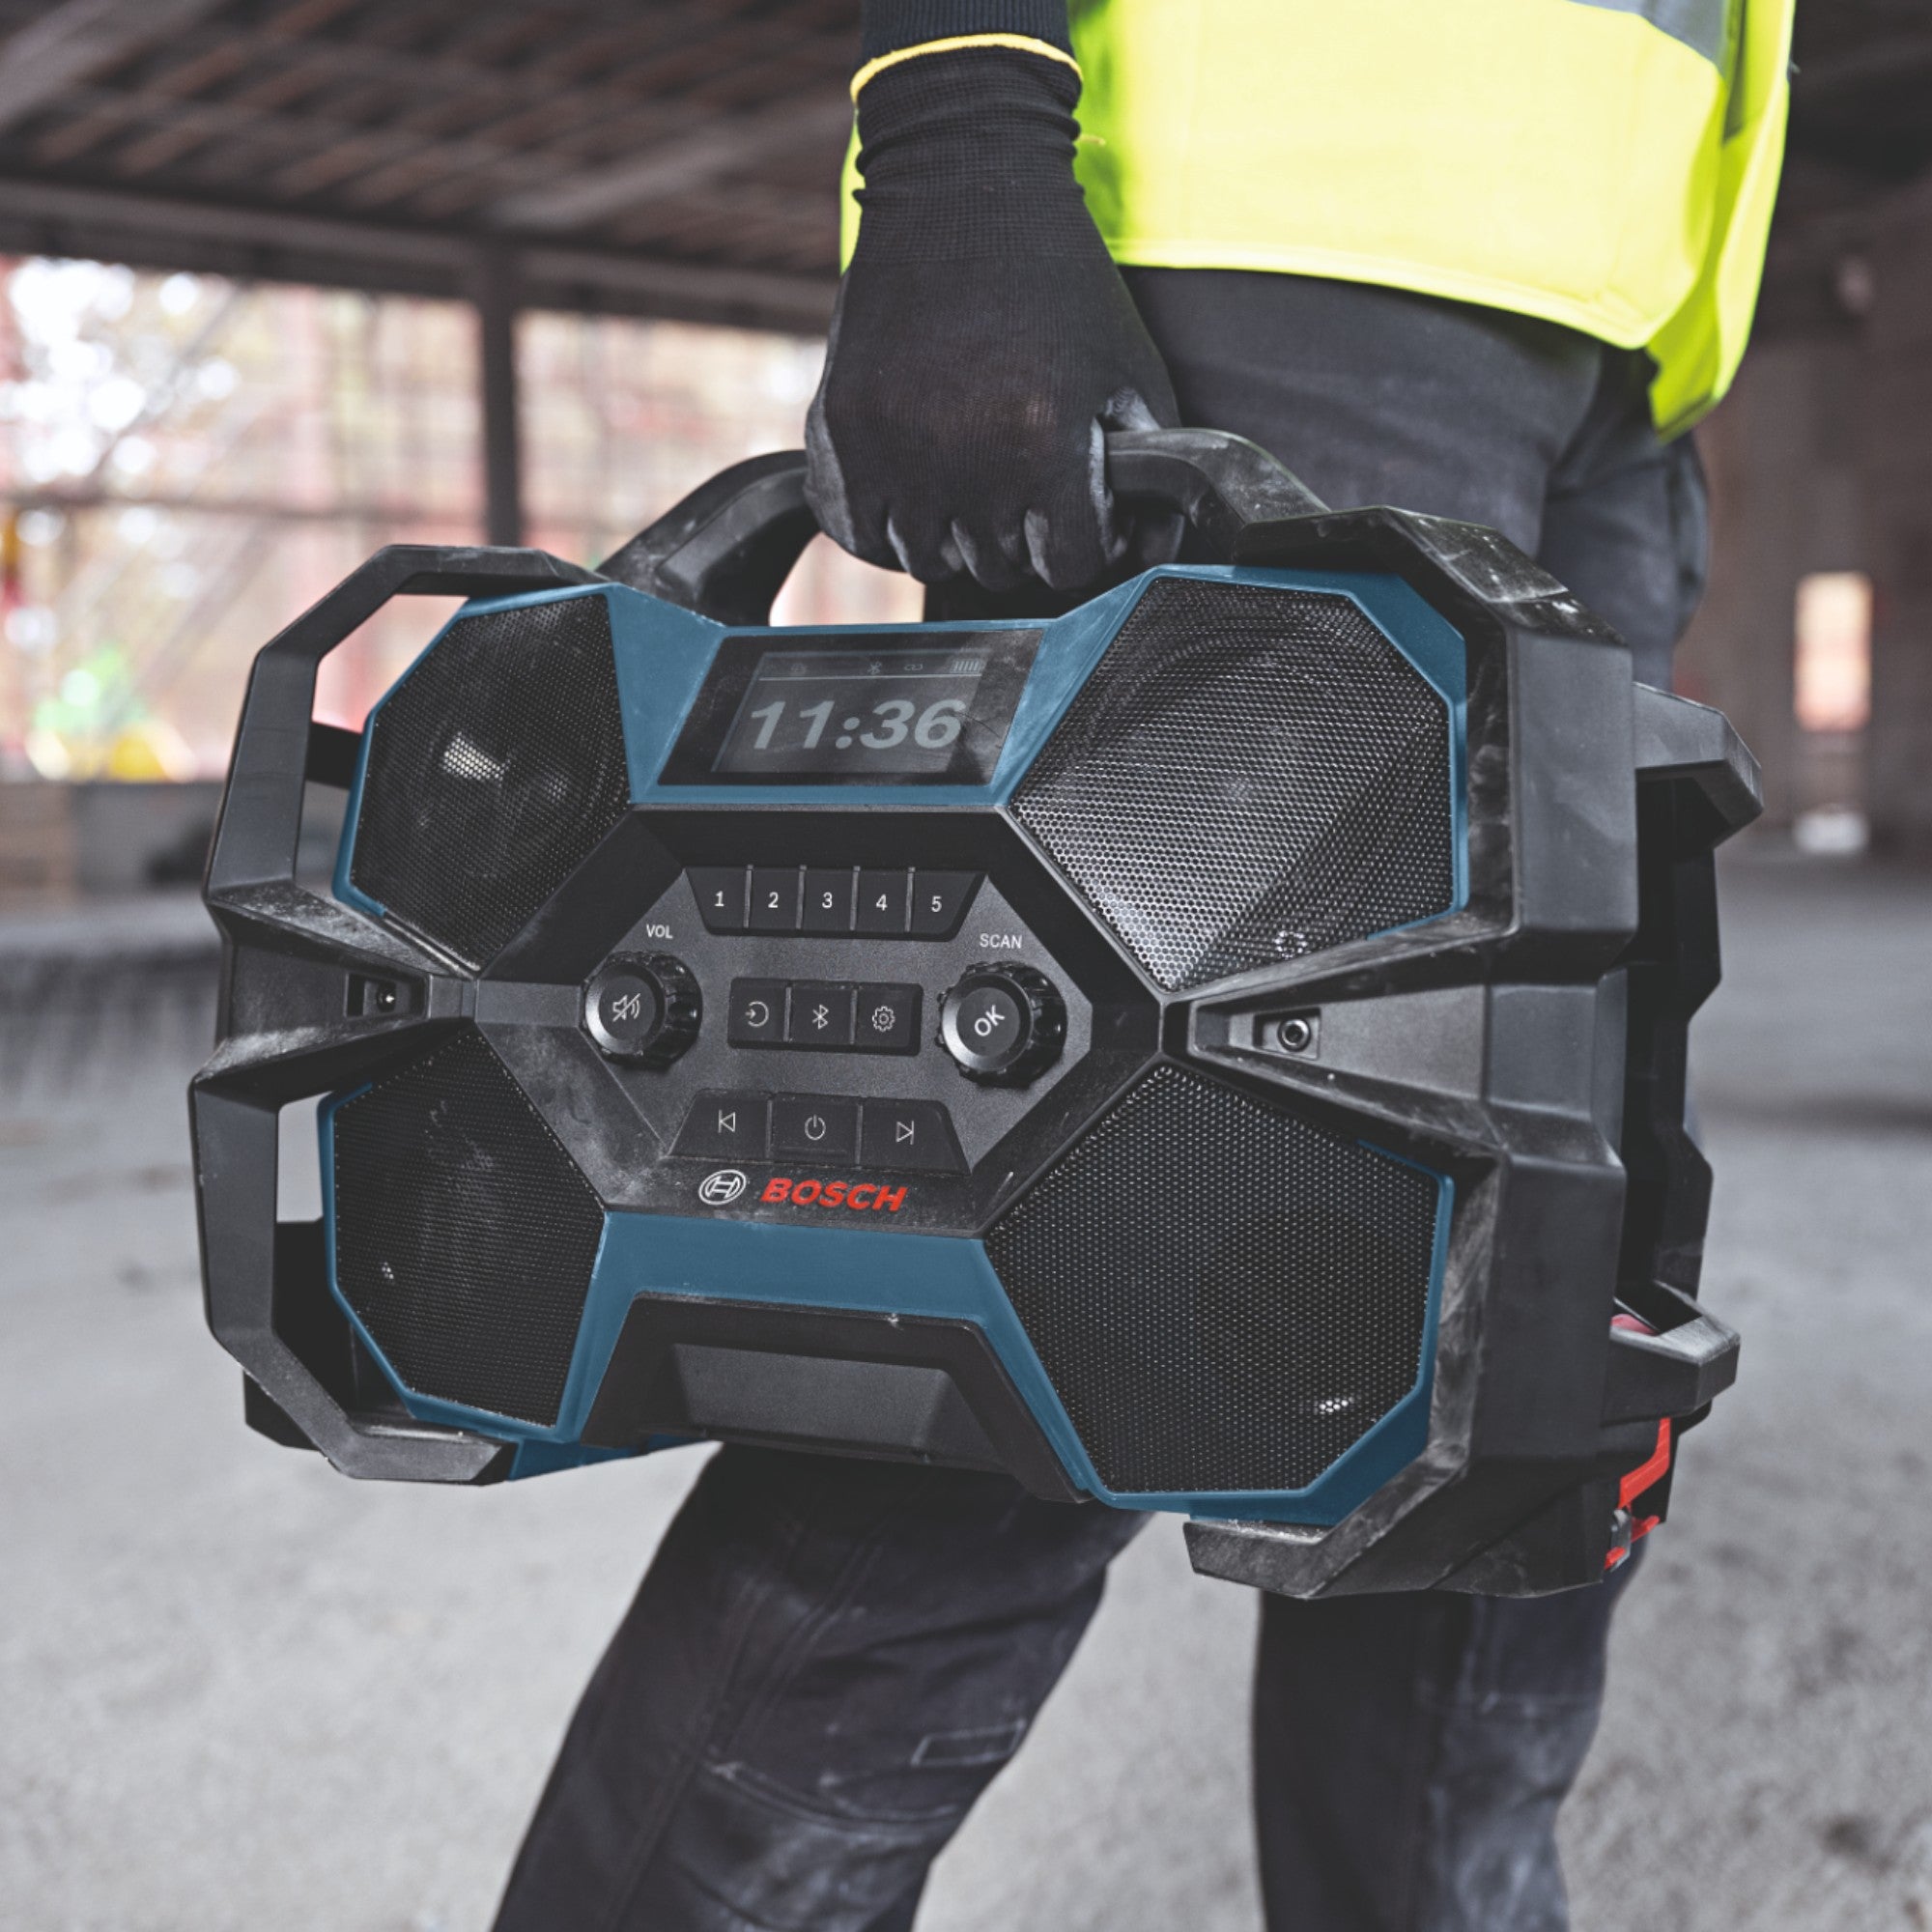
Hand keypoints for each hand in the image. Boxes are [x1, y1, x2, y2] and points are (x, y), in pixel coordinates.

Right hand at [806, 46, 1179, 591]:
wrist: (959, 185)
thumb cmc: (1055, 279)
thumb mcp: (1127, 368)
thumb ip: (1144, 466)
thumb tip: (1148, 545)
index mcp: (1043, 441)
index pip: (1071, 564)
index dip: (1088, 543)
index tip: (1082, 513)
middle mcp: (963, 457)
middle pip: (1000, 568)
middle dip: (1024, 537)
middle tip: (1026, 480)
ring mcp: (893, 448)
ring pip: (928, 560)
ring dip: (956, 536)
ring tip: (973, 481)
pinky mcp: (843, 431)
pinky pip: (860, 531)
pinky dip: (887, 527)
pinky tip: (916, 489)